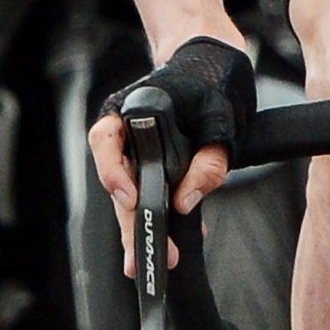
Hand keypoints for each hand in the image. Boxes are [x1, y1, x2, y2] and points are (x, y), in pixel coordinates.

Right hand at [84, 33, 252, 271]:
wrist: (214, 65)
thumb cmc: (214, 84)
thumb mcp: (223, 119)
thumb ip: (208, 162)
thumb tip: (186, 203)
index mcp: (132, 108)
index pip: (106, 141)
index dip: (113, 173)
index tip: (130, 198)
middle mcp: (125, 131)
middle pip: (118, 183)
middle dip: (131, 224)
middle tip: (139, 260)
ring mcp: (134, 151)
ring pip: (129, 196)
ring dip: (140, 230)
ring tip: (152, 264)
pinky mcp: (149, 166)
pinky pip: (148, 194)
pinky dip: (159, 218)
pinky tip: (176, 242)